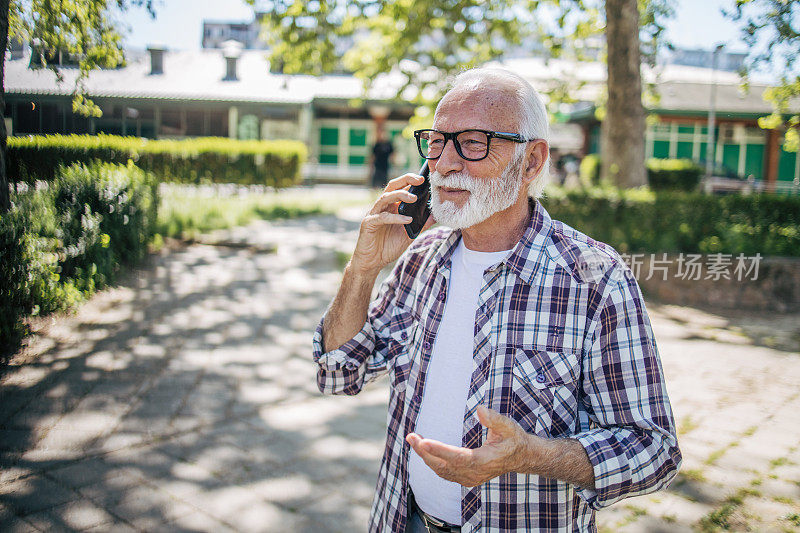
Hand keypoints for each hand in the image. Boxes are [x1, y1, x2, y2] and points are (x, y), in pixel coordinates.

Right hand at [350, 173, 433, 274]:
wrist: (372, 263)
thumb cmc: (388, 247)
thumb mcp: (409, 235)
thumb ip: (420, 225)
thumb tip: (434, 216)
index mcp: (391, 207)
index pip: (400, 188)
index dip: (411, 181)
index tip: (424, 179)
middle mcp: (382, 207)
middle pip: (392, 186)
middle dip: (405, 180)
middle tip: (419, 180)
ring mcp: (373, 214)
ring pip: (385, 198)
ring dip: (400, 195)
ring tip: (414, 198)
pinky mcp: (368, 224)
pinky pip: (382, 217)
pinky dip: (395, 217)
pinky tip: (407, 220)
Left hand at [406, 406, 531, 486]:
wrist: (521, 457)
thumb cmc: (513, 439)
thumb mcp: (508, 426)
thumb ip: (494, 419)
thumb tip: (480, 410)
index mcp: (485, 460)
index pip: (459, 457)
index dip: (440, 450)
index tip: (424, 442)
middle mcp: (475, 473)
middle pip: (445, 466)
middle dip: (425, 452)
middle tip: (411, 437)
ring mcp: (470, 478)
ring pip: (442, 471)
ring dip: (425, 456)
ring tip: (413, 439)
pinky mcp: (466, 478)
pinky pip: (445, 473)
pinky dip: (432, 462)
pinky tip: (424, 450)